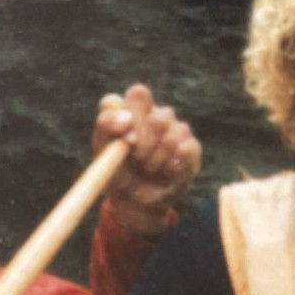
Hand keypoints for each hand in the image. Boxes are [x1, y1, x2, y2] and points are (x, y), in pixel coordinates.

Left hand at [93, 84, 200, 235]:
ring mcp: (175, 128)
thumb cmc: (117, 171)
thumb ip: (107, 128)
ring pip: (173, 135)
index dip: (135, 114)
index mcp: (133, 110)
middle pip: (159, 116)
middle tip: (138, 159)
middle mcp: (155, 114)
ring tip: (149, 169)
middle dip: (146, 143)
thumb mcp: (103, 151)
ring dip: (157, 159)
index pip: (139, 95)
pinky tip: (166, 173)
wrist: (135, 200)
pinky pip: (187, 150)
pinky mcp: (191, 146)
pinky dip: (173, 166)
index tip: (128, 138)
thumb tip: (127, 119)